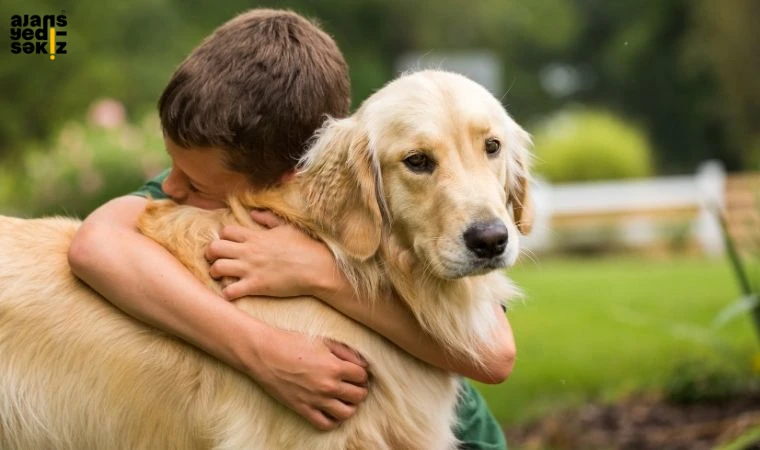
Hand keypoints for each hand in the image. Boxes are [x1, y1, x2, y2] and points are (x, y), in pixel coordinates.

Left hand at [205, 210, 342, 299]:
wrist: (317, 268)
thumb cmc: (305, 247)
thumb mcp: (287, 227)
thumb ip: (268, 219)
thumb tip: (253, 213)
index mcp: (256, 236)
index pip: (225, 231)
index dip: (222, 237)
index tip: (228, 244)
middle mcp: (249, 251)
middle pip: (214, 248)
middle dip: (210, 254)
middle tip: (215, 260)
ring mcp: (251, 269)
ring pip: (216, 268)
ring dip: (215, 273)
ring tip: (221, 277)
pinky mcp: (256, 286)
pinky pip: (230, 291)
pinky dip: (227, 293)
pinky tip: (233, 292)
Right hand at [246, 328, 369, 429]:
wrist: (264, 354)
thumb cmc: (292, 343)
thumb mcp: (323, 341)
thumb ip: (347, 352)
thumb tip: (364, 364)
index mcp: (334, 367)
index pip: (362, 376)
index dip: (361, 373)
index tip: (356, 372)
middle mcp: (328, 386)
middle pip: (359, 396)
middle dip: (360, 389)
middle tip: (353, 385)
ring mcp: (315, 400)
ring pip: (346, 413)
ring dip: (350, 406)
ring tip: (344, 398)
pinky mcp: (302, 409)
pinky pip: (325, 424)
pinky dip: (333, 421)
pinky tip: (331, 411)